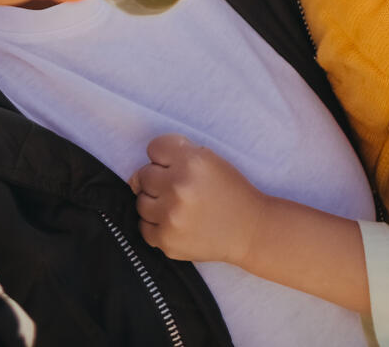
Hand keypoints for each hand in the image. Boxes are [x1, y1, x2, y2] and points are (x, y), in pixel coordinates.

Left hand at [130, 134, 269, 266]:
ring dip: (156, 203)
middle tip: (181, 190)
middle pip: (143, 175)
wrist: (251, 230)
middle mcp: (178, 187)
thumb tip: (136, 175)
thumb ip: (175, 154)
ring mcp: (170, 216)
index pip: (154, 148)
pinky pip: (144, 228)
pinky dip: (156, 226)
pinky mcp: (167, 241)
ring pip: (140, 202)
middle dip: (159, 181)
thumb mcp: (209, 159)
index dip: (165, 157)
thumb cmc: (230, 191)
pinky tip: (176, 224)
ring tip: (179, 208)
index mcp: (191, 161)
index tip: (178, 167)